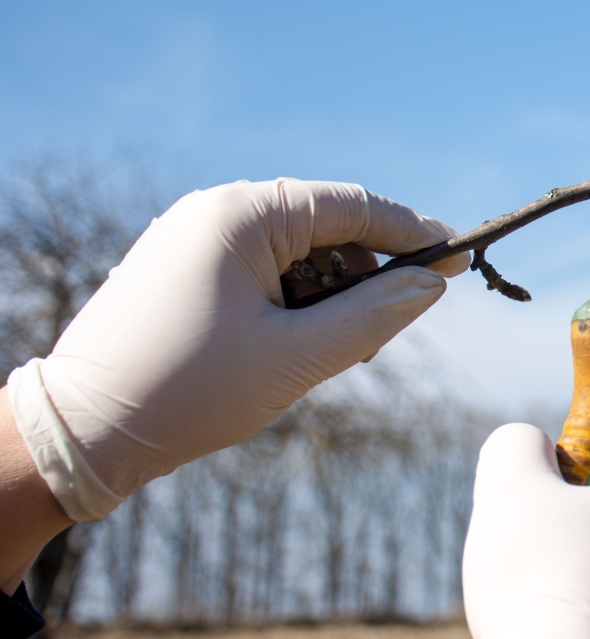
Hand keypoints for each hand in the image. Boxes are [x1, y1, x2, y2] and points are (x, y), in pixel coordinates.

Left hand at [5, 178, 466, 521]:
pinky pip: (262, 267)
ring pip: (296, 250)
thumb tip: (432, 286)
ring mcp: (194, 237)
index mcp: (241, 215)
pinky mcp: (183, 268)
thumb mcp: (298, 358)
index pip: (352, 205)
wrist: (80, 433)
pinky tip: (300, 345)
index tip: (460, 259)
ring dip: (332, 293)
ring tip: (335, 352)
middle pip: (326, 225)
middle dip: (368, 273)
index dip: (413, 233)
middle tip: (389, 329)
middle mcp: (215, 211)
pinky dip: (296, 299)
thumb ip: (375, 316)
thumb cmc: (189, 392)